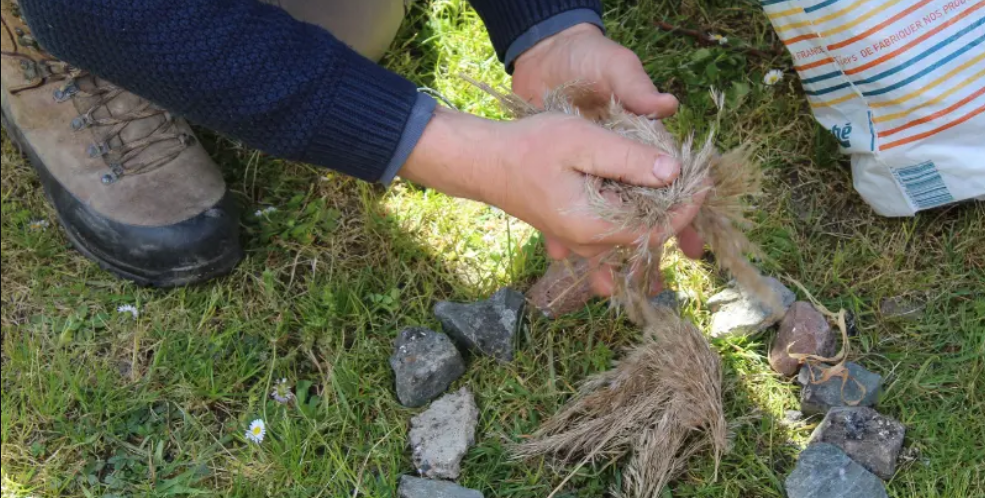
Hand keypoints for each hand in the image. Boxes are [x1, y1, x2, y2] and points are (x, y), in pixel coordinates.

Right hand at [399, 107, 700, 295]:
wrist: (485, 162)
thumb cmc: (529, 148)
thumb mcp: (582, 142)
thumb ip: (628, 159)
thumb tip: (673, 171)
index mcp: (595, 227)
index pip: (657, 228)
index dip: (687, 207)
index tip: (704, 182)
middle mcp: (590, 244)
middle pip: (647, 236)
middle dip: (674, 211)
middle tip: (694, 180)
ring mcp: (580, 242)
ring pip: (631, 237)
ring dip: (655, 216)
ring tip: (677, 191)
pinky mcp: (573, 232)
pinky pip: (612, 237)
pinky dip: (633, 222)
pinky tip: (643, 205)